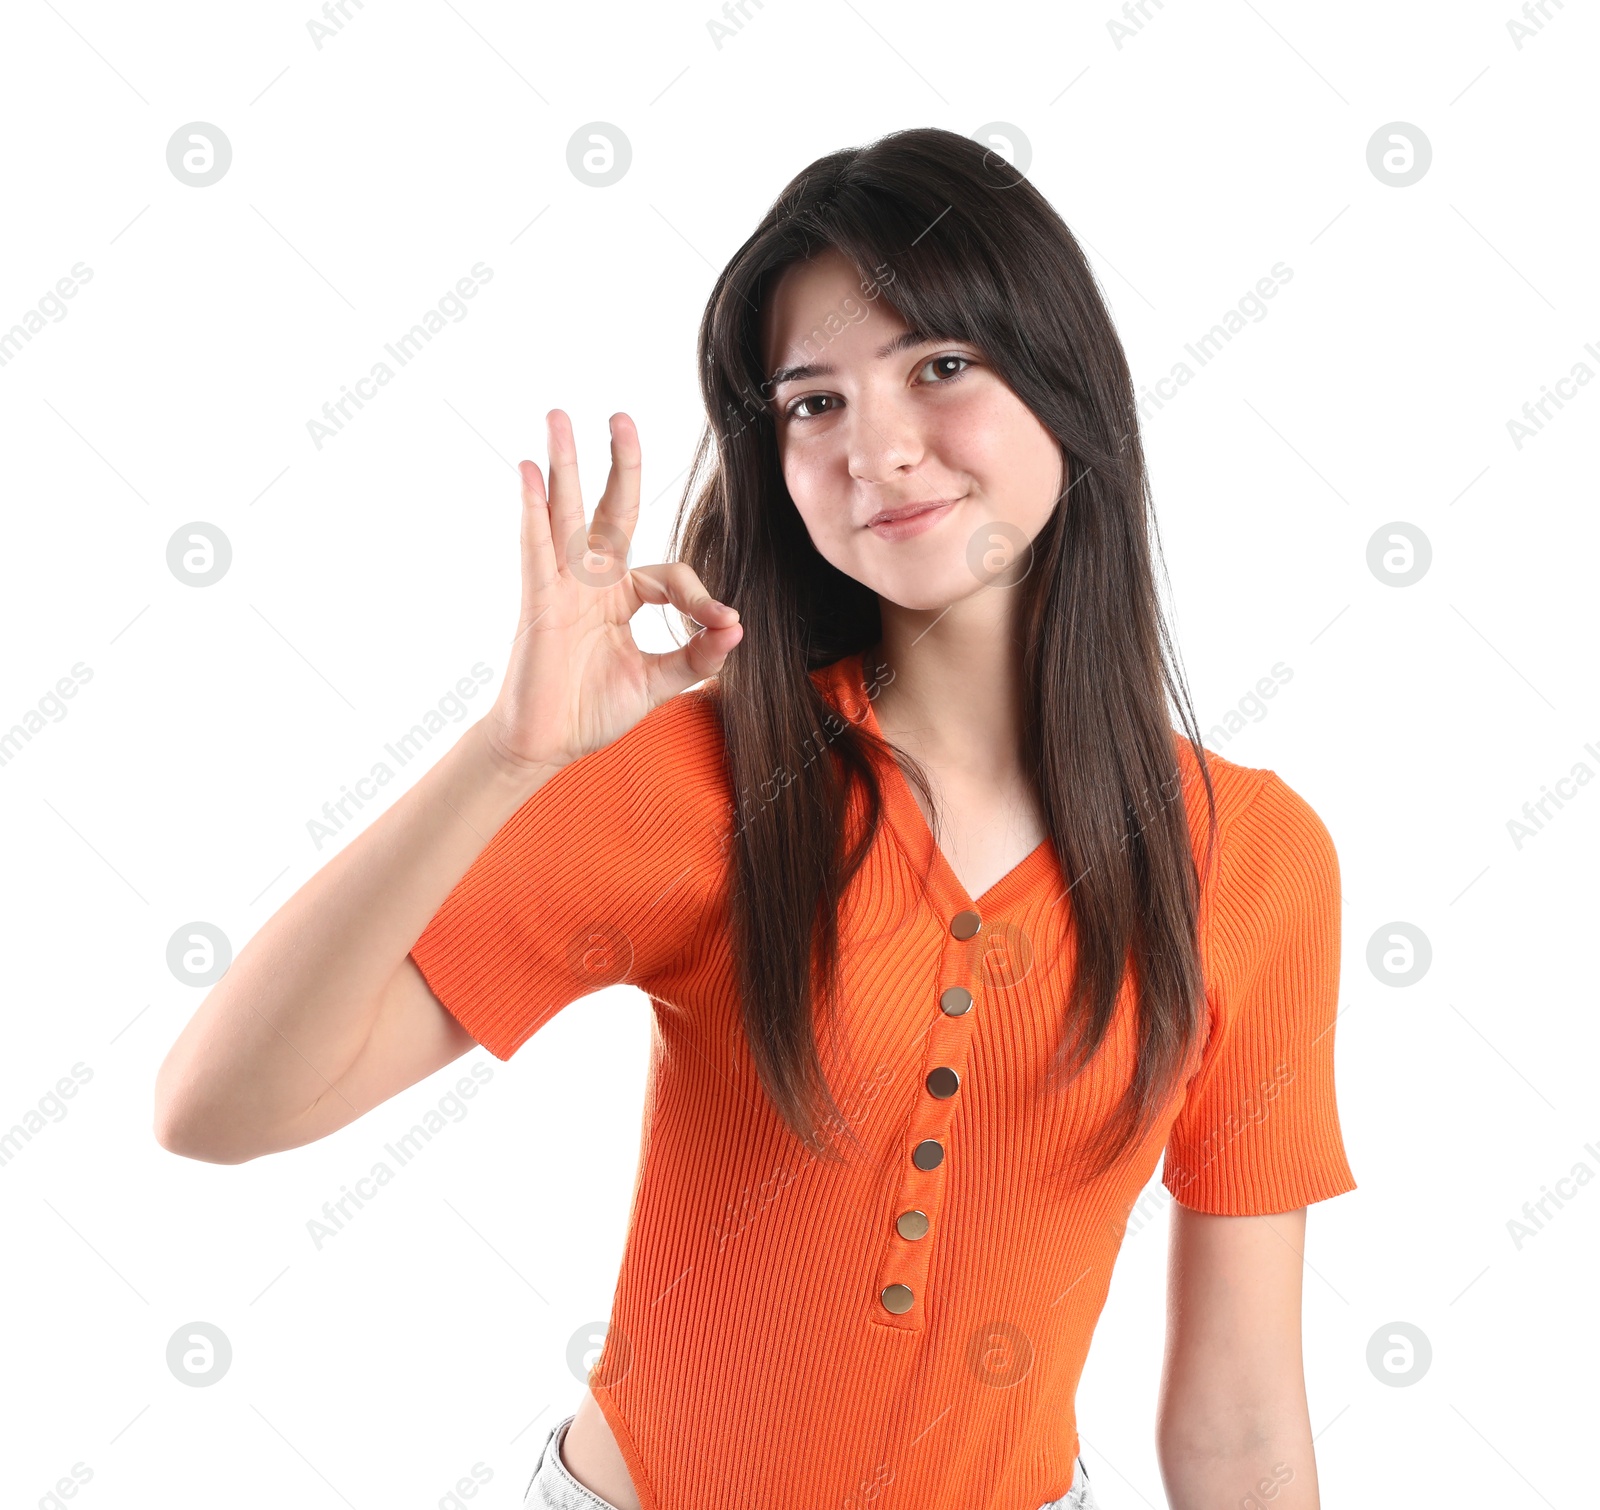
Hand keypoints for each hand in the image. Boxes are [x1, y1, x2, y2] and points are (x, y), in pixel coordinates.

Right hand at [479, 409, 741, 777]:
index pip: (668, 574)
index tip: (720, 624)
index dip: (699, 596)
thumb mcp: (659, 681)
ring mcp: (562, 586)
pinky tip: (527, 472)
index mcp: (621, 596)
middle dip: (618, 462)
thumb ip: (698, 656)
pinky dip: (533, 509)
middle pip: (610, 510)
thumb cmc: (592, 709)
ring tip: (557, 417)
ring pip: (567, 514)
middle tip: (620, 416)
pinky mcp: (540, 601)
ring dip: (564, 464)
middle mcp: (591, 581)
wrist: (546, 744)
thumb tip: (738, 628)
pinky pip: (536, 547)